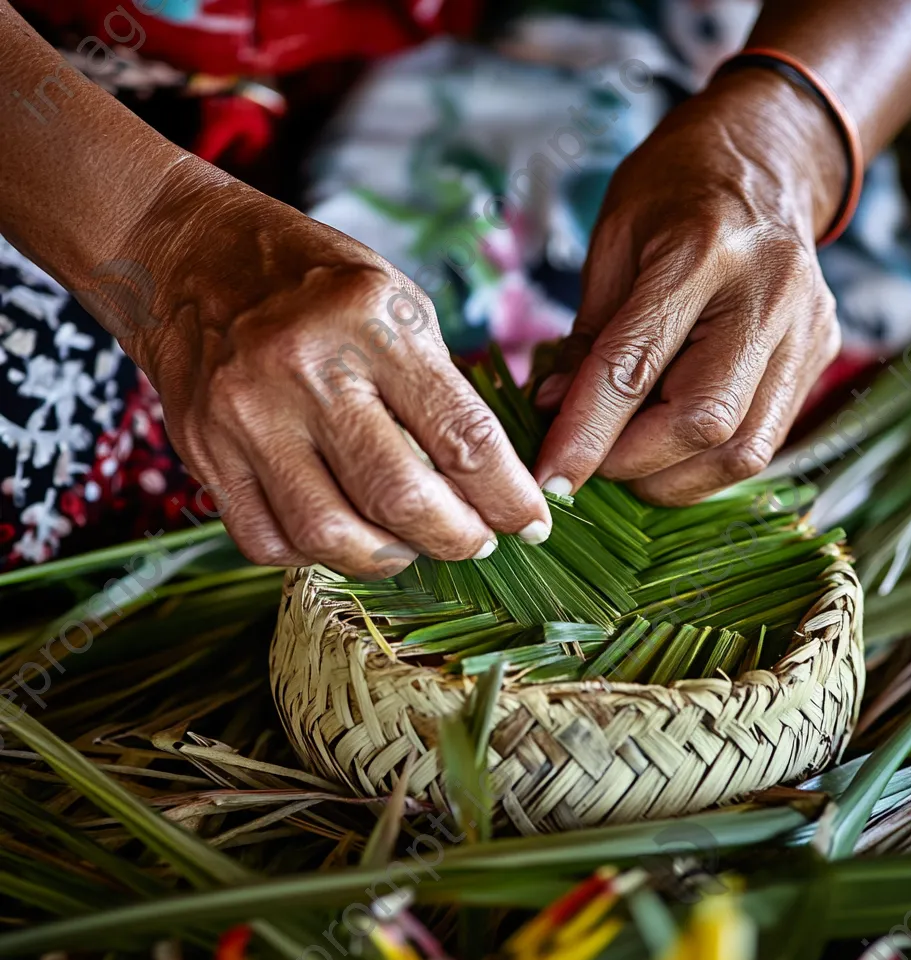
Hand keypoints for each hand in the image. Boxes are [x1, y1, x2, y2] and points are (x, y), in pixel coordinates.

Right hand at [119, 167, 550, 576]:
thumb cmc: (310, 280)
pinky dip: (318, 554)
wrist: (186, 256)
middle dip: (457, 538)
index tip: (530, 521)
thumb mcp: (394, 302)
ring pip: (331, 534)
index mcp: (372, 323)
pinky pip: (269, 542)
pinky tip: (342, 531)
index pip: (463, 436)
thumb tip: (487, 481)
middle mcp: (304, 371)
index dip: (509, 496)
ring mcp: (245, 417)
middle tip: (477, 541)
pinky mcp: (203, 452)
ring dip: (389, 558)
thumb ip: (438, 388)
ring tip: (411, 543)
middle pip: (400, 497)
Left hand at [532, 69, 846, 504]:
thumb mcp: (613, 245)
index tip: (550, 481)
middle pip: (703, 423)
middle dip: (633, 463)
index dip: (585, 435)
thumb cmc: (674, 193)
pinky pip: (761, 443)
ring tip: (631, 456)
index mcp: (702, 250)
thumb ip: (588, 337)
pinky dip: (704, 463)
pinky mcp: (820, 359)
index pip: (634, 368)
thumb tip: (554, 415)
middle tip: (593, 460)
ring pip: (741, 452)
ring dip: (672, 477)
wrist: (765, 159)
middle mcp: (768, 296)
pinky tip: (671, 445)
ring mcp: (806, 332)